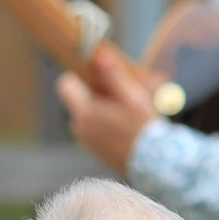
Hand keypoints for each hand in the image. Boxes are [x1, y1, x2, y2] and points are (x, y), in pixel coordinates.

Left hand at [55, 50, 160, 176]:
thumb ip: (113, 76)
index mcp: (84, 112)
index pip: (64, 85)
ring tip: (124, 113)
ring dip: (100, 110)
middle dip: (93, 94)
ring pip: (86, 114)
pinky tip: (123, 127)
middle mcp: (79, 127)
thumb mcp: (132, 96)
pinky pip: (92, 129)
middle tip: (118, 95)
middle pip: (77, 100)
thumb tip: (98, 56)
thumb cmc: (143, 127)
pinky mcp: (93, 150)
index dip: (77, 76)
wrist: (153, 163)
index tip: (94, 76)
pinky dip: (103, 124)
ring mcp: (84, 140)